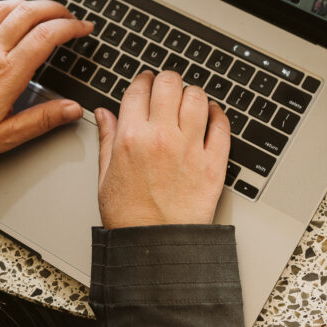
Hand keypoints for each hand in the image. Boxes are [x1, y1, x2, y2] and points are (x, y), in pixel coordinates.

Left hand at [0, 0, 93, 161]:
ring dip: (32, 4)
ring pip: (7, 8)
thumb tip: (71, 110)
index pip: (45, 37)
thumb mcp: (5, 136)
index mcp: (6, 75)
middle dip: (57, 10)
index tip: (84, 29)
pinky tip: (10, 12)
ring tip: (47, 11)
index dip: (70, 28)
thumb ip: (42, 120)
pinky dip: (3, 7)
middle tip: (72, 18)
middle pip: (29, 13)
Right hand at [94, 71, 229, 228]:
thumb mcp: (105, 175)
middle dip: (167, 81)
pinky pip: (222, 126)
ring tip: (188, 100)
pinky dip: (217, 114)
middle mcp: (161, 137)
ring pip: (197, 98)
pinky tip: (211, 115)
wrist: (155, 246)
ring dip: (192, 94)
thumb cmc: (129, 217)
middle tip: (167, 87)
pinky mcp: (213, 164)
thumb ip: (107, 138)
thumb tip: (104, 114)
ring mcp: (190, 148)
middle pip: (170, 84)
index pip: (139, 88)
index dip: (143, 80)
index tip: (146, 82)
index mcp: (131, 137)